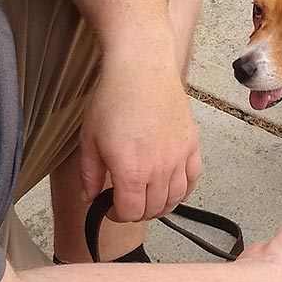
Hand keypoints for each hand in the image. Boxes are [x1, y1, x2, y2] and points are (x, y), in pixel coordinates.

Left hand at [78, 58, 201, 222]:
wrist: (141, 67)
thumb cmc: (114, 97)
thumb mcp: (90, 137)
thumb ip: (89, 173)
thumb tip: (88, 197)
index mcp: (132, 170)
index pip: (130, 212)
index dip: (116, 214)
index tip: (109, 206)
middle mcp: (159, 168)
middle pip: (153, 209)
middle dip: (136, 210)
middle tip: (125, 199)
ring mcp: (179, 156)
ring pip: (176, 197)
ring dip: (160, 203)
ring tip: (147, 195)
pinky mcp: (191, 143)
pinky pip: (193, 178)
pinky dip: (184, 188)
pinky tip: (172, 185)